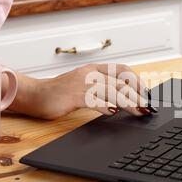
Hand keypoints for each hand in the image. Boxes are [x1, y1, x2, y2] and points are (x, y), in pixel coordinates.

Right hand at [5, 63, 150, 119]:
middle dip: (138, 95)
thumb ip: (99, 87)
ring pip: (112, 91)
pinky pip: (96, 101)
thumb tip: (121, 97)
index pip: (122, 69)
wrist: (34, 94)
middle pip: (121, 82)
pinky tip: (114, 113)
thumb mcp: (82, 85)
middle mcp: (90, 73)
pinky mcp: (75, 96)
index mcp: (93, 69)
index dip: (137, 80)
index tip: (146, 93)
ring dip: (129, 102)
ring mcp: (82, 83)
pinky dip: (107, 107)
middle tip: (147, 106)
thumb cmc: (59, 93)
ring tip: (139, 111)